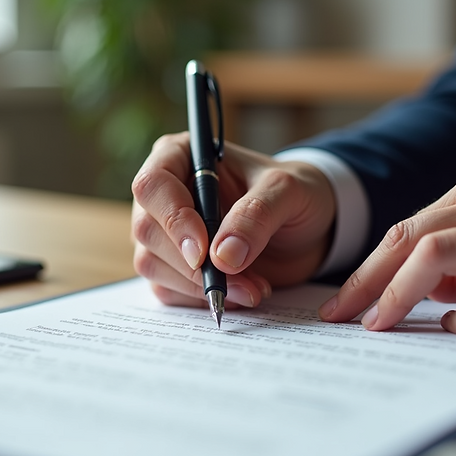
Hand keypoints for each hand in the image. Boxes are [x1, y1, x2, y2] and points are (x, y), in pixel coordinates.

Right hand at [131, 132, 335, 307]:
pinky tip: (240, 293)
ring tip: (253, 288)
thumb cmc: (295, 193)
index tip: (204, 251)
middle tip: (241, 279)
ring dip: (200, 286)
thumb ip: (256, 215)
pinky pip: (167, 290)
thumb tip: (222, 255)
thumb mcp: (287, 191)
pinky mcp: (172, 267)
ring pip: (151, 264)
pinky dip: (201, 299)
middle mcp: (165, 194)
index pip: (153, 185)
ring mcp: (164, 232)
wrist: (308, 229)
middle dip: (193, 264)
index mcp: (181, 156)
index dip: (173, 218)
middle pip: (147, 230)